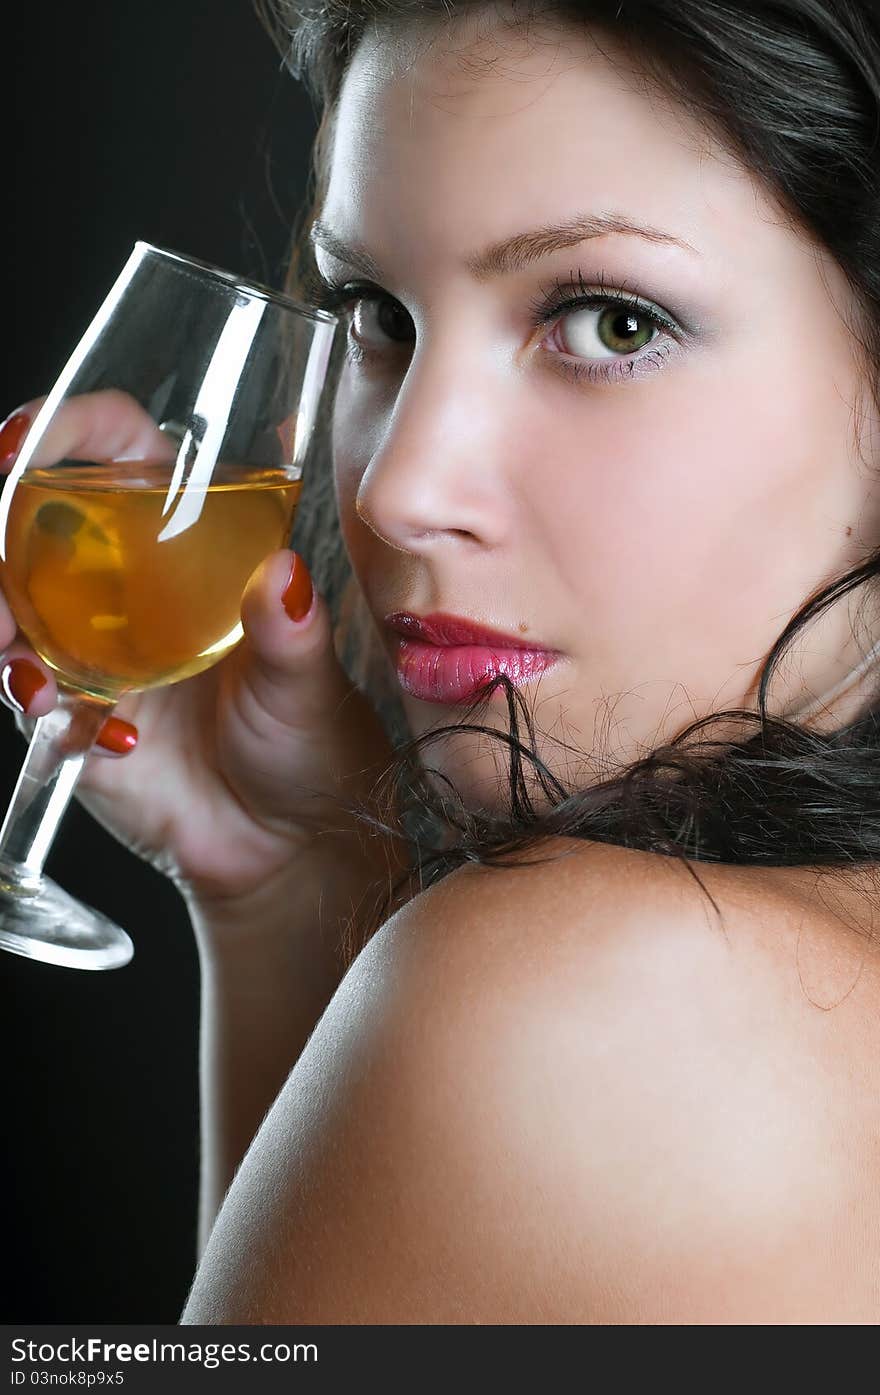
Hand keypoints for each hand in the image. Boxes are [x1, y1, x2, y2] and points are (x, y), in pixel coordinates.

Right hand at [0, 393, 402, 907]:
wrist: (287, 844)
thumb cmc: (311, 743)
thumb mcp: (308, 682)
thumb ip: (292, 632)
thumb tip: (285, 576)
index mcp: (187, 543)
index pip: (116, 450)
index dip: (65, 431)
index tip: (19, 442)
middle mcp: (127, 585)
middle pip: (32, 521)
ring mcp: (92, 650)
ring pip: (9, 610)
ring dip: (2, 634)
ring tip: (31, 675)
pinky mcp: (73, 718)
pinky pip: (33, 701)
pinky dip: (47, 713)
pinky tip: (103, 737)